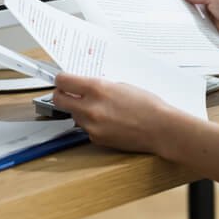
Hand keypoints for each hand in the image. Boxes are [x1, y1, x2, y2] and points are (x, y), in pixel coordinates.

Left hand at [52, 72, 181, 153]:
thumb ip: (99, 86)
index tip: (63, 80)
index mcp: (97, 89)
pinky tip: (108, 121)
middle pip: (59, 100)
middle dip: (61, 95)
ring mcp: (91, 126)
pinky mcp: (96, 139)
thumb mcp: (121, 86)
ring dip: (79, 111)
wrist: (160, 129)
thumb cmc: (147, 105)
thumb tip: (84, 86)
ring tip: (98, 108)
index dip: (61, 80)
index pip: (63, 81)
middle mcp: (90, 108)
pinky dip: (92, 124)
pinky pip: (85, 128)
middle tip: (68, 93)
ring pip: (73, 115)